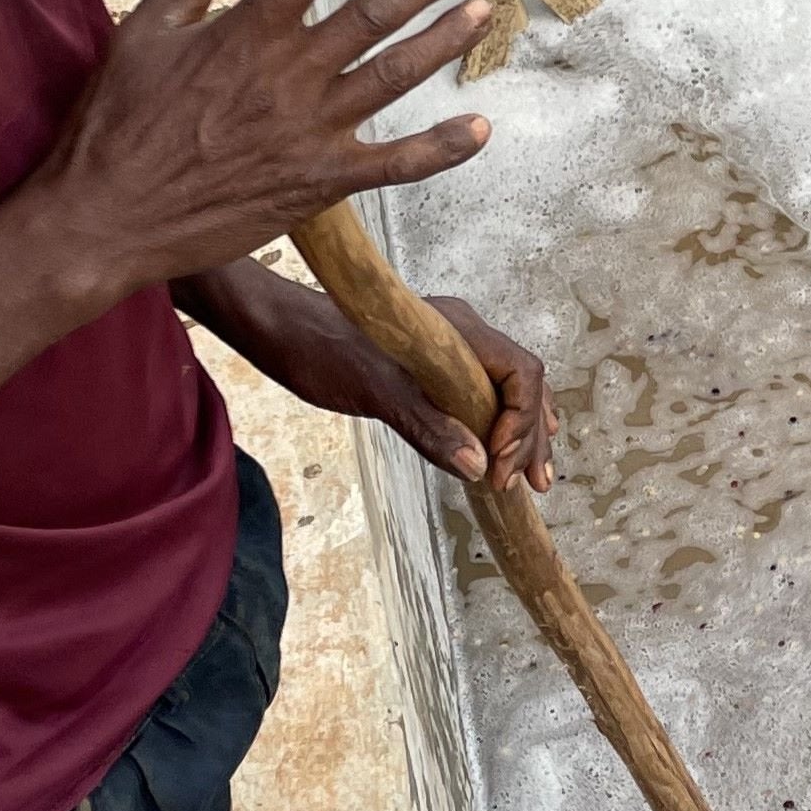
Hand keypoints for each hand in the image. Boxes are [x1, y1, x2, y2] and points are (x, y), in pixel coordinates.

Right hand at [21, 0, 492, 319]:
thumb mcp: (141, 36)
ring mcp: (308, 130)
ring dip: (442, 43)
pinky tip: (481, 127)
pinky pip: (395, 163)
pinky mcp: (320, 180)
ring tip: (481, 13)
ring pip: (393, 76)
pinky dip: (442, 148)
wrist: (104, 220)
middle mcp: (285, 75)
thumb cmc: (115, 126)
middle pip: (369, 15)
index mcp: (243, 33)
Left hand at [182, 266, 555, 491]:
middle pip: (524, 384)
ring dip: (523, 435)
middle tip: (534, 484)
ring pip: (507, 391)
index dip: (522, 422)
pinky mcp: (434, 366)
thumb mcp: (371, 391)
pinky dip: (498, 425)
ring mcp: (452, 349)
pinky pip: (482, 394)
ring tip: (533, 477)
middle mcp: (464, 335)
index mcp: (459, 331)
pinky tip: (499, 450)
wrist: (276, 326)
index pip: (522, 372)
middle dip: (532, 437)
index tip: (499, 465)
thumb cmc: (317, 347)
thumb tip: (478, 466)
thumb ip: (427, 426)